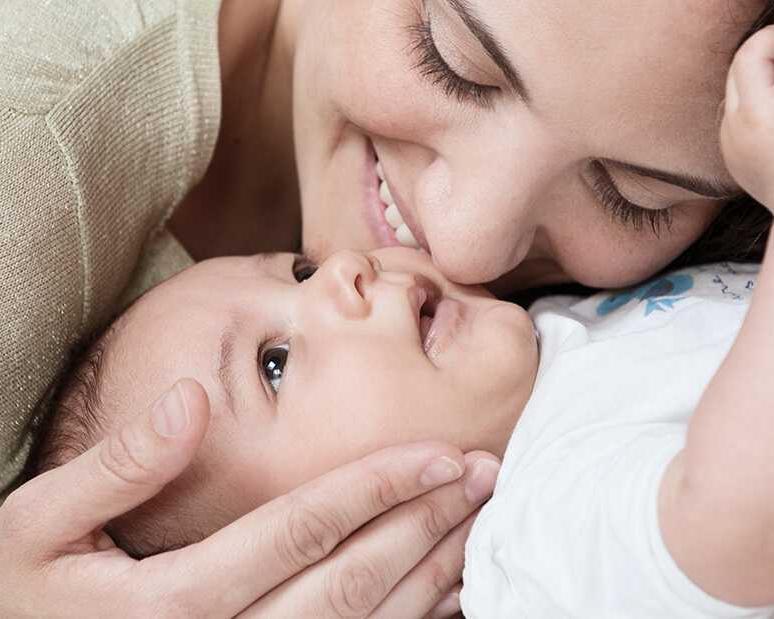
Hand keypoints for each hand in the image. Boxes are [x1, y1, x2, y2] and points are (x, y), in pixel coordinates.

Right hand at [0, 379, 493, 617]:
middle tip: (483, 472)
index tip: (440, 450)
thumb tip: (193, 400)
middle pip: (351, 582)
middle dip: (424, 523)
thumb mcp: (36, 527)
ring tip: (479, 519)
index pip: (301, 531)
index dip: (377, 487)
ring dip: (431, 572)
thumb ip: (115, 467)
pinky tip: (447, 589)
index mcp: (172, 604)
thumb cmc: (21, 598)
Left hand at [721, 25, 773, 209]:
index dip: (773, 39)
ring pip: (735, 94)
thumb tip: (772, 50)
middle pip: (736, 70)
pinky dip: (756, 105)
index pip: (749, 53)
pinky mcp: (731, 158)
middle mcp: (732, 130)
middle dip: (767, 57)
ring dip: (762, 80)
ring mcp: (728, 146)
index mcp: (754, 116)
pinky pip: (736, 119)